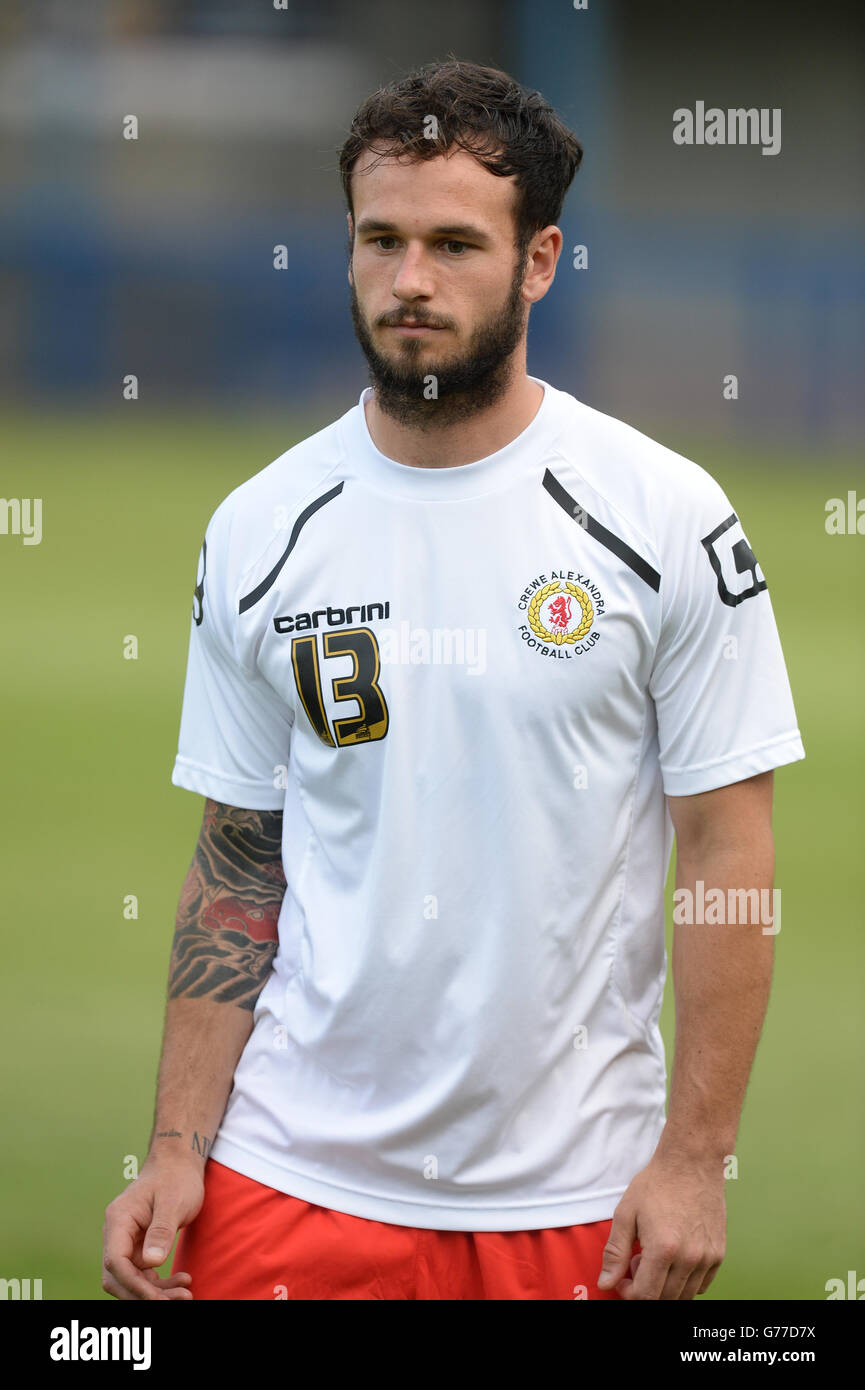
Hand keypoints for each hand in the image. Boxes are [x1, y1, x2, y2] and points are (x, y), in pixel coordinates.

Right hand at [101, 1156, 203, 1299]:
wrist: (179, 1165)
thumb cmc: (177, 1178)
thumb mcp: (174, 1201)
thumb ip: (161, 1231)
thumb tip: (151, 1263)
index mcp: (119, 1219)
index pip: (115, 1261)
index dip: (133, 1284)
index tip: (157, 1298)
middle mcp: (117, 1232)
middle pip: (118, 1276)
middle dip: (144, 1294)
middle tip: (177, 1300)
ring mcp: (126, 1241)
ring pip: (132, 1279)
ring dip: (155, 1292)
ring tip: (186, 1295)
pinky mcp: (138, 1247)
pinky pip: (143, 1274)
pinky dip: (160, 1283)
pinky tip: (182, 1281)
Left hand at [597, 1152, 725, 1298]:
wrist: (691, 1163)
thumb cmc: (657, 1184)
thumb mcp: (626, 1213)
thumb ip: (615, 1252)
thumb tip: (606, 1283)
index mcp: (663, 1249)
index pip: (645, 1296)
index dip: (629, 1293)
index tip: (623, 1278)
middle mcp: (689, 1258)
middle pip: (664, 1298)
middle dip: (645, 1287)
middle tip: (638, 1260)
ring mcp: (707, 1258)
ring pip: (684, 1295)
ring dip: (665, 1286)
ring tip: (656, 1256)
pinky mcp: (719, 1254)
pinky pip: (702, 1286)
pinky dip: (685, 1282)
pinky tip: (675, 1258)